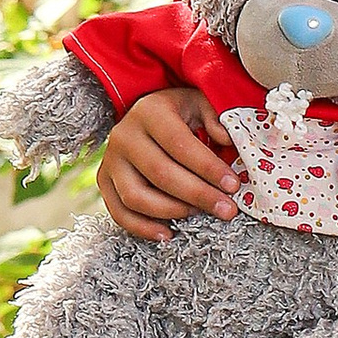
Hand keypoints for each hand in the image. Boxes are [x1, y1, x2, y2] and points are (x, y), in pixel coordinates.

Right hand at [96, 85, 237, 240]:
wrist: (146, 118)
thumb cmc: (180, 114)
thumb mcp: (201, 104)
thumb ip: (217, 118)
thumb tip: (227, 140)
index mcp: (149, 111)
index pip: (180, 144)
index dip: (208, 168)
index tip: (233, 186)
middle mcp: (123, 135)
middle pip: (160, 173)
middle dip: (198, 195)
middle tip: (226, 210)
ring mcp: (110, 160)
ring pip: (136, 197)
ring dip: (173, 212)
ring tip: (200, 215)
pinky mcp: (104, 181)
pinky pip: (119, 212)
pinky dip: (142, 228)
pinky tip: (169, 234)